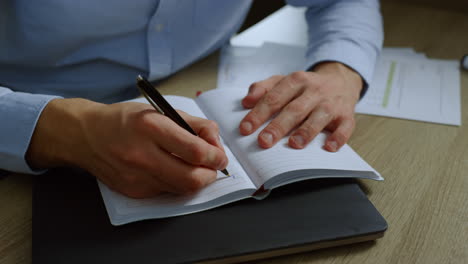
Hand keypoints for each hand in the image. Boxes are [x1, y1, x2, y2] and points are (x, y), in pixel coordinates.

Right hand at [26, 99, 227, 197]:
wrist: (85, 135)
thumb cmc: (124, 119)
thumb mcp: (160, 110)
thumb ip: (194, 124)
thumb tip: (216, 141)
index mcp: (150, 127)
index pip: (195, 151)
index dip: (216, 156)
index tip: (220, 155)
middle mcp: (141, 154)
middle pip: (192, 179)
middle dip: (211, 175)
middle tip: (213, 166)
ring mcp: (135, 177)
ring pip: (181, 189)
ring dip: (196, 180)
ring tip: (195, 166)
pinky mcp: (133, 191)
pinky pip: (166, 192)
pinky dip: (177, 183)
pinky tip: (172, 170)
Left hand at [239, 62, 362, 150]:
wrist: (341, 81)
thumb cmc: (306, 87)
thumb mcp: (284, 81)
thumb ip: (263, 88)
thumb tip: (246, 101)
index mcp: (296, 81)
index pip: (274, 98)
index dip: (258, 114)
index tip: (245, 129)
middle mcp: (314, 91)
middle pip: (294, 109)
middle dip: (278, 126)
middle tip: (264, 141)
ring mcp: (331, 103)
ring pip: (319, 117)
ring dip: (306, 131)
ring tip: (294, 144)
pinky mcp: (347, 115)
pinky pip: (345, 127)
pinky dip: (338, 137)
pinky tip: (329, 147)